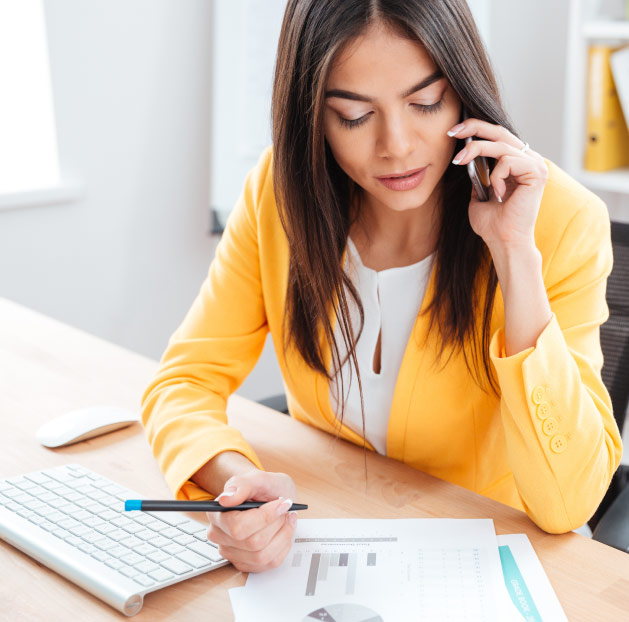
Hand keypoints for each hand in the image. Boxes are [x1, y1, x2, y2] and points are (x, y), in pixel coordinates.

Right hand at [206, 470, 297, 572]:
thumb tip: (226, 499)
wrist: (271, 495)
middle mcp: (219, 536)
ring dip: (283, 535)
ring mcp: (232, 552)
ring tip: (286, 519)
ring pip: (263, 556)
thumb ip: (242, 485)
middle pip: (253, 543)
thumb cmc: (263, 488)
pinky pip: (271, 563)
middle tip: (285, 509)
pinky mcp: (246, 563)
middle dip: (276, 524)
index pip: (238, 527)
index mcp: (217, 513)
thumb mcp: (257, 478)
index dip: (265, 517)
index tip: (282, 502)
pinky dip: (284, 545)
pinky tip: (283, 531)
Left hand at [448, 118, 548, 253]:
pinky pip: (509, 160)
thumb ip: (477, 176)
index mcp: (516, 163)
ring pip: (501, 144)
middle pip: (500, 132)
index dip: (476, 129)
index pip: (497, 136)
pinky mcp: (537, 172)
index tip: (453, 131)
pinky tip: (498, 194)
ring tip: (460, 163)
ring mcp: (534, 165)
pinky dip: (496, 176)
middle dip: (474, 127)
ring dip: (476, 150)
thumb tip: (466, 157)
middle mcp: (528, 160)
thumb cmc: (492, 224)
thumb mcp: (478, 195)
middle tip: (452, 131)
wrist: (504, 242)